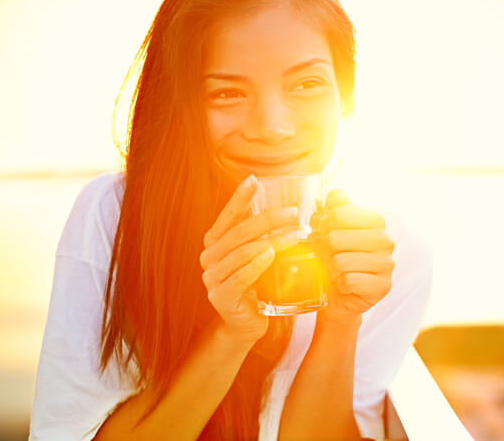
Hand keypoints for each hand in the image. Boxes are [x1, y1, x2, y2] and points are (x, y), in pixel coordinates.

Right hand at [199, 175, 299, 343]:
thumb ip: (261, 236)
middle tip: (292, 213)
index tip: (253, 180)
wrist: (244, 324)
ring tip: (295, 235)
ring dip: (271, 241)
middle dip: (268, 219)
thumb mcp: (256, 257)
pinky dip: (256, 264)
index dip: (239, 197)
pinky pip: (240, 277)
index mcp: (215, 242)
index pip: (228, 215)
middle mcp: (209, 256)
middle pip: (240, 232)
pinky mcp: (221, 297)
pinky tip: (271, 255)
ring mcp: (212, 277)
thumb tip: (287, 208)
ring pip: (243, 253)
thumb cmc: (255, 285)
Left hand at [318, 189, 394, 324]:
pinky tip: (345, 285)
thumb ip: (335, 207)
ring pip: (341, 261)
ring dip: (332, 269)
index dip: (326, 225)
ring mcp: (387, 264)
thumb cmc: (335, 259)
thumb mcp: (331, 230)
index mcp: (375, 221)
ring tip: (337, 271)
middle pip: (336, 238)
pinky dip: (340, 284)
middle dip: (326, 250)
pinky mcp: (383, 286)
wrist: (338, 296)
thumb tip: (337, 193)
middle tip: (330, 256)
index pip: (340, 213)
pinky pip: (348, 280)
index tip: (327, 233)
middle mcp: (386, 241)